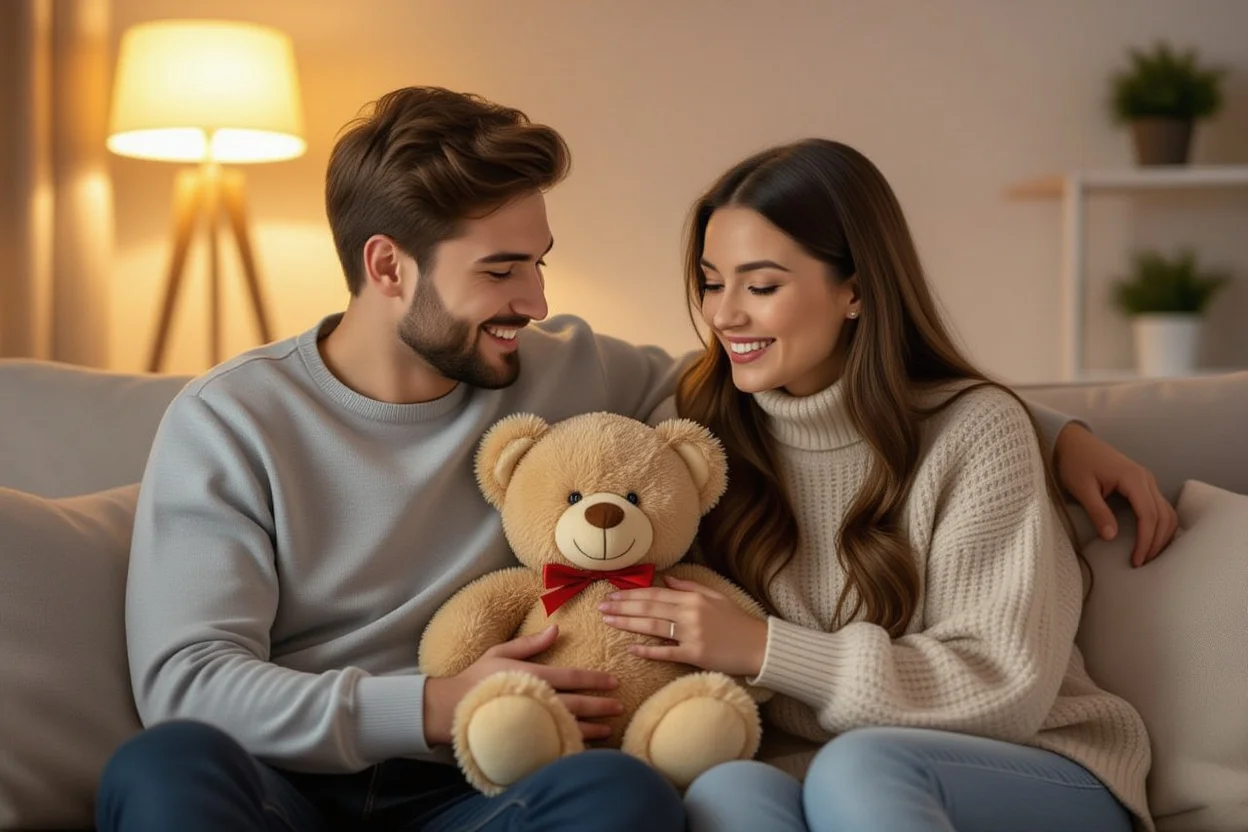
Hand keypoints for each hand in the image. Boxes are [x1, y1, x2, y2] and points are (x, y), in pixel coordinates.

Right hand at [423, 625, 621, 746]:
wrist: (450, 708)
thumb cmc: (476, 676)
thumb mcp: (500, 651)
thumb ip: (530, 643)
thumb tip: (557, 628)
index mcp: (533, 675)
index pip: (573, 677)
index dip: (595, 680)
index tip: (613, 682)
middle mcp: (537, 699)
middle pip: (577, 703)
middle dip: (601, 705)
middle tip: (619, 706)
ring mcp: (532, 722)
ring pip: (569, 726)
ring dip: (592, 728)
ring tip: (609, 729)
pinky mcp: (524, 739)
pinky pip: (553, 745)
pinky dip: (571, 747)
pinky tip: (585, 749)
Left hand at [598, 576, 768, 677]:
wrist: (759, 645)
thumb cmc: (737, 621)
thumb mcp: (715, 596)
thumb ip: (689, 586)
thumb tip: (666, 577)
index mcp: (693, 598)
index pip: (655, 594)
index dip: (631, 594)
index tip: (611, 595)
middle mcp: (690, 613)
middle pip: (649, 608)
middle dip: (622, 607)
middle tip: (601, 607)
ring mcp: (692, 634)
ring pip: (653, 627)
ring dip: (628, 624)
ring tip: (608, 621)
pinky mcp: (695, 655)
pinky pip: (667, 652)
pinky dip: (649, 651)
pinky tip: (631, 649)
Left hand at [1054, 423, 1178, 566]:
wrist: (1072, 441)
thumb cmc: (1075, 462)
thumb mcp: (1082, 488)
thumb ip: (1097, 511)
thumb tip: (1111, 537)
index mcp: (1133, 478)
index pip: (1149, 515)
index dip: (1145, 540)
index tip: (1137, 561)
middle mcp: (1146, 478)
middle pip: (1163, 516)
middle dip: (1156, 542)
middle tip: (1143, 563)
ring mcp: (1147, 480)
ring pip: (1167, 512)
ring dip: (1162, 535)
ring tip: (1148, 556)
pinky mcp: (1142, 483)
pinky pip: (1160, 507)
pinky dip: (1161, 525)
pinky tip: (1152, 539)